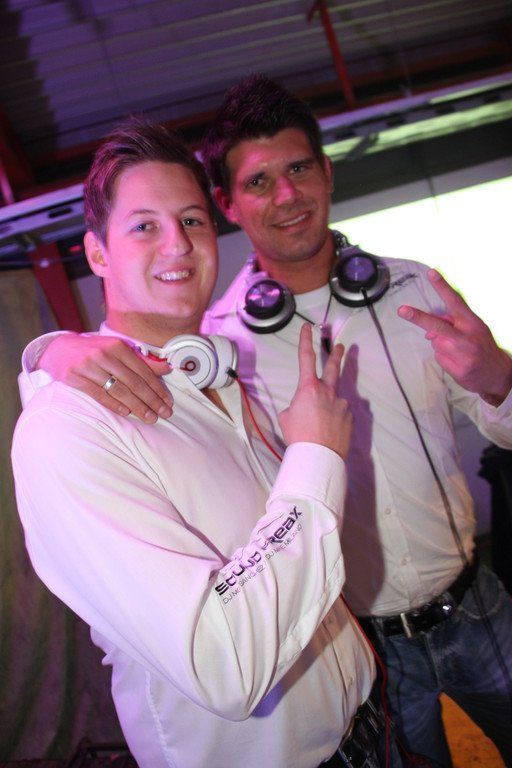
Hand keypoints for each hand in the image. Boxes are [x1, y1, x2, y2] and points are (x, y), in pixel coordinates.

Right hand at [39, 334, 173, 421]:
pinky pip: (98, 394)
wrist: (59, 348)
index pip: (143, 371)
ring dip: (137, 406)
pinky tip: (126, 412)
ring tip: (149, 417)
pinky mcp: (74, 377)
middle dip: (151, 400)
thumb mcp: (118, 350)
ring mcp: (88, 366)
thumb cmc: (94, 351)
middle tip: (164, 414)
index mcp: (118, 346)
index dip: (157, 388)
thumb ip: (142, 360)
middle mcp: (104, 355)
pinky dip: (113, 404)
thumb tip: (167, 368)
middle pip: (133, 382)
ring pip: (118, 390)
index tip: (168, 402)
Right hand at [278, 324, 351, 458]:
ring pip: (335, 398)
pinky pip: (341, 414)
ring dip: (330, 405)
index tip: (307, 327)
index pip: (306, 357)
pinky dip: (334, 420)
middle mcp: (328, 391)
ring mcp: (342, 403)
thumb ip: (297, 405)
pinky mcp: (350, 416)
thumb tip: (305, 407)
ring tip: (322, 419)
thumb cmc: (298, 435)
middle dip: (338, 354)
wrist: (318, 455)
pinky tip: (328, 431)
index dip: (306, 340)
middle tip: (342, 346)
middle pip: (334, 367)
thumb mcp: (287, 416)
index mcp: (308, 387)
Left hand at [397, 269, 511, 405]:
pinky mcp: (457, 370)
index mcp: (472, 322)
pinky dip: (443, 357)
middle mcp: (466, 337)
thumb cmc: (481, 345)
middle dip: (418, 317)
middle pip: (437, 325)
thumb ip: (453, 324)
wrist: (496, 373)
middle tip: (402, 311)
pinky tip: (456, 360)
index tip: (431, 273)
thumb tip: (428, 331)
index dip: (443, 287)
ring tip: (456, 350)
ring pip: (435, 342)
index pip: (455, 301)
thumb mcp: (473, 329)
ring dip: (439, 343)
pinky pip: (438, 357)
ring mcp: (462, 354)